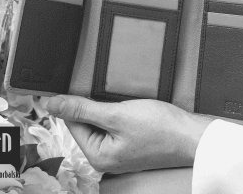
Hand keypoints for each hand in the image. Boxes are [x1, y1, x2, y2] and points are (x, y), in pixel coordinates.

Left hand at [45, 96, 211, 173]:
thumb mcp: (117, 115)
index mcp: (98, 156)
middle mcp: (106, 157)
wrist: (190, 134)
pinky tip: (131, 106)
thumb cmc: (160, 128)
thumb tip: (52, 105)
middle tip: (113, 95)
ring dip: (109, 106)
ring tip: (125, 101)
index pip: (73, 123)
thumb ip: (83, 110)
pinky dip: (120, 111)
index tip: (82, 85)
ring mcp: (119, 150)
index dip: (76, 102)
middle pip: (88, 122)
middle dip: (96, 105)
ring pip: (103, 120)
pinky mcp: (131, 142)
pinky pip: (116, 123)